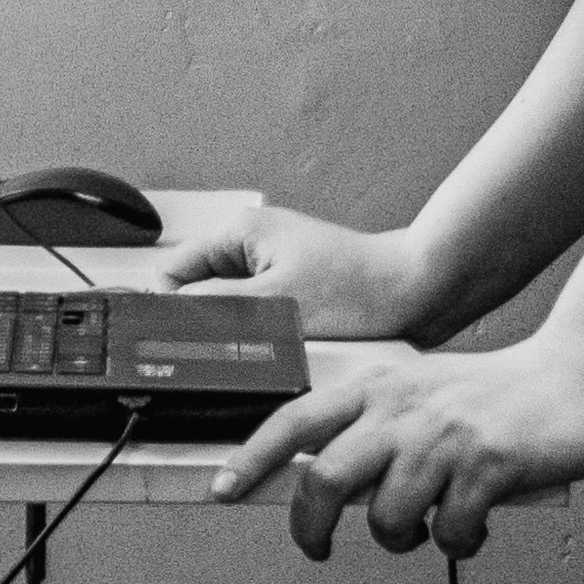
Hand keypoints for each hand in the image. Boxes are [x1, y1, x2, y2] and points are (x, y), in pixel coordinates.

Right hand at [152, 197, 450, 342]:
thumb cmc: (357, 290)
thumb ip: (212, 310)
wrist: (416, 294)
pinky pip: (258, 319)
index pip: (172, 274)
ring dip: (239, 335)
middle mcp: (252, 244)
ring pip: (229, 312)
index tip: (175, 346)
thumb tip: (168, 319)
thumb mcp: (271, 304)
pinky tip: (283, 349)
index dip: (167, 312)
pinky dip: (263, 337)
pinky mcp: (293, 290)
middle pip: (199, 295)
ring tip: (267, 347)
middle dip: (209, 326)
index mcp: (238, 232)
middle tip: (231, 350)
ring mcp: (273, 267)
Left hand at [205, 341, 583, 560]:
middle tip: (317, 550)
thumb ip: (372, 428)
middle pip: (326, 479)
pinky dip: (458, 544)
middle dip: (310, 529)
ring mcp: (444, 438)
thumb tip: (323, 488)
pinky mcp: (486, 467)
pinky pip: (450, 534)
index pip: (296, 419)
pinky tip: (475, 528)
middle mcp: (402, 408)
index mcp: (379, 386)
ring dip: (402, 540)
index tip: (222, 489)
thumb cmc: (490, 398)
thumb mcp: (418, 393)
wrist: (572, 382)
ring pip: (386, 519)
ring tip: (427, 530)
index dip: (252, 456)